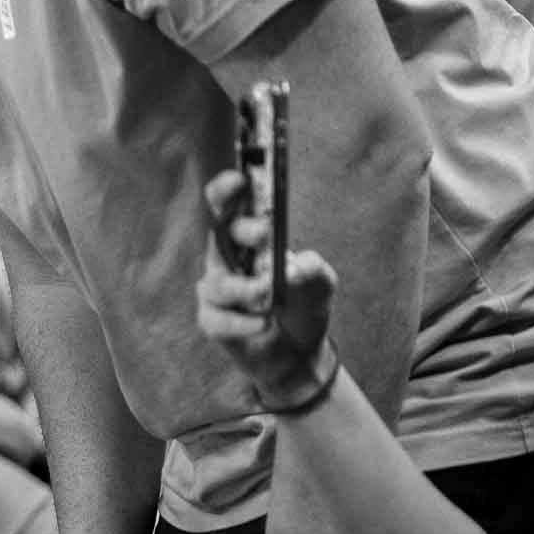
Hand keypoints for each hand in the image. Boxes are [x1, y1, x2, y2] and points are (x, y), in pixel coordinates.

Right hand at [197, 170, 337, 402]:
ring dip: (247, 289)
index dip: (227, 189)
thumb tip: (288, 270)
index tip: (241, 180)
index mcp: (247, 238)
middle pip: (216, 233)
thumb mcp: (321, 282)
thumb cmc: (304, 305)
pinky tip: (262, 324)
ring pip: (219, 283)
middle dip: (243, 231)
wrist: (299, 354)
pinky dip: (242, 323)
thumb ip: (311, 269)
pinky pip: (217, 319)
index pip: (226, 205)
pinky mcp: (213, 321)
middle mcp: (225, 259)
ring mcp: (216, 290)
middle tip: (265, 235)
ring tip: (270, 298)